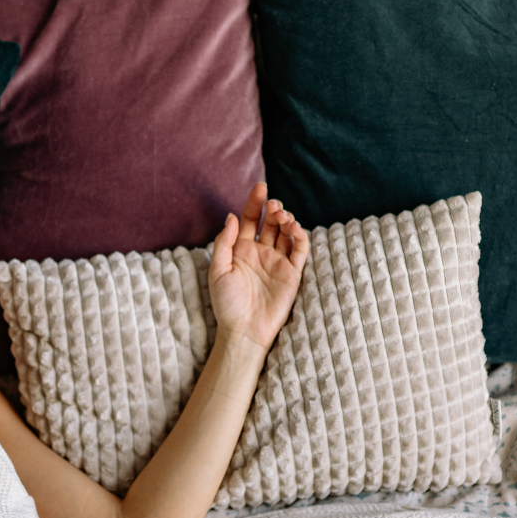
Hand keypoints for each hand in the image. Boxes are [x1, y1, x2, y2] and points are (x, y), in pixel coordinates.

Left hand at [208, 183, 309, 349]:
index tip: (261, 187)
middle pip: (270, 222)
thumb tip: (232, 216)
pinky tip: (293, 228)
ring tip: (282, 216)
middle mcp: (260, 252)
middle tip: (274, 204)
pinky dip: (300, 235)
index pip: (250, 219)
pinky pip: (300, 249)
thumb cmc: (226, 303)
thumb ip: (224, 242)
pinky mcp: (292, 273)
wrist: (243, 331)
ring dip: (287, 219)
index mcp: (241, 249)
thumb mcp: (217, 270)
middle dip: (274, 208)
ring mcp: (277, 262)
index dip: (255, 202)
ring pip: (286, 232)